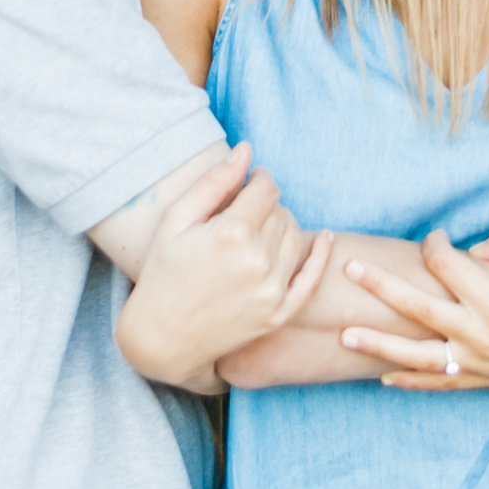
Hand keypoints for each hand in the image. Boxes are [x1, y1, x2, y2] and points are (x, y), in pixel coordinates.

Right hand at [116, 144, 334, 390]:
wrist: (163, 338)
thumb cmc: (162, 273)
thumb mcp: (176, 221)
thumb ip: (214, 182)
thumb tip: (246, 150)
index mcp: (231, 234)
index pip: (266, 189)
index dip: (259, 179)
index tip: (249, 181)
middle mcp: (258, 262)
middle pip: (281, 211)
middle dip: (265, 204)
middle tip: (243, 211)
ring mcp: (272, 291)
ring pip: (295, 237)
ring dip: (281, 225)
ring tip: (257, 229)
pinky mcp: (279, 314)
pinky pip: (311, 278)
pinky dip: (321, 255)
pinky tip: (325, 238)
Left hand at [335, 225, 488, 404]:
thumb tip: (475, 249)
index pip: (446, 264)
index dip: (434, 244)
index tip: (436, 237)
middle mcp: (481, 334)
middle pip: (415, 307)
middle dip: (378, 286)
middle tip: (348, 269)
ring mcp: (480, 363)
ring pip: (416, 356)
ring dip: (377, 344)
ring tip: (343, 335)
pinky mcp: (485, 382)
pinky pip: (438, 384)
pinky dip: (409, 381)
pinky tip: (382, 375)